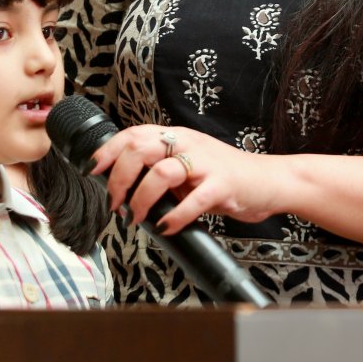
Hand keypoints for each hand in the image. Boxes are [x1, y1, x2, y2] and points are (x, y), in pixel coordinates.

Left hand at [89, 124, 283, 233]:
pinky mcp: (222, 185)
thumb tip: (125, 187)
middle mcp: (189, 144)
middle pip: (140, 149)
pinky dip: (175, 216)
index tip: (93, 170)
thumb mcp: (189, 165)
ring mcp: (206, 163)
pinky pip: (193, 200)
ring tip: (136, 217)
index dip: (108, 150)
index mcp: (178, 137)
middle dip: (119, 178)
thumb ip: (161, 170)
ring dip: (141, 199)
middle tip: (115, 202)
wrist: (269, 180)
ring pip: (161, 174)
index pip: (134, 133)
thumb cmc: (226, 176)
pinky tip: (166, 227)